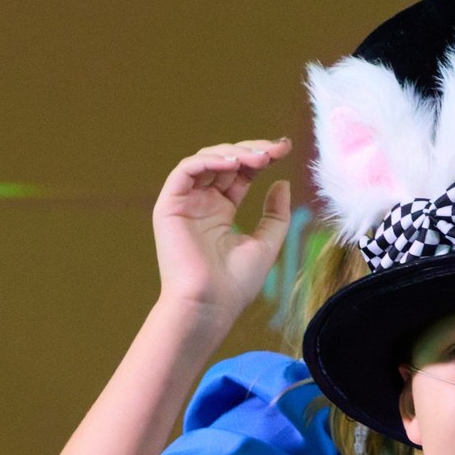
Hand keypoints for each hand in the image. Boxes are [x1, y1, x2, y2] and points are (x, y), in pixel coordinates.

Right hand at [154, 139, 293, 325]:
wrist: (210, 305)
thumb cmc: (235, 283)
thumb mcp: (266, 244)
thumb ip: (275, 215)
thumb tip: (282, 182)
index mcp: (221, 211)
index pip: (240, 174)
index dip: (262, 158)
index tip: (285, 149)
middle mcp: (201, 203)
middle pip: (224, 162)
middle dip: (251, 151)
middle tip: (276, 150)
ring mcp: (185, 203)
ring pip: (204, 160)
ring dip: (233, 153)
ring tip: (260, 158)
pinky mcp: (169, 205)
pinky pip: (185, 170)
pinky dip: (209, 161)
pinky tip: (234, 163)